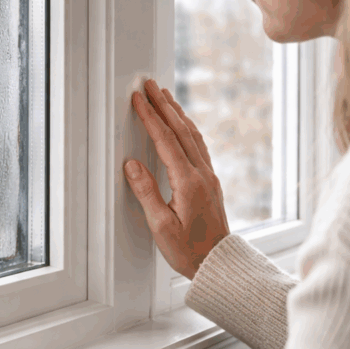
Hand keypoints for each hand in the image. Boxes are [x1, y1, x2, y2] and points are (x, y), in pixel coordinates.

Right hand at [124, 80, 230, 280]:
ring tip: (166, 96)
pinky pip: (198, 146)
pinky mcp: (210, 182)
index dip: (150, 117)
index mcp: (188, 183)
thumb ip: (146, 193)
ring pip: (193, 135)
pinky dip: (187, 128)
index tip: (138, 99)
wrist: (217, 263)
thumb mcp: (161, 226)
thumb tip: (131, 165)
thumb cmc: (188, 250)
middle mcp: (202, 175)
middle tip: (150, 85)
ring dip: (178, 113)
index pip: (166, 141)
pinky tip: (183, 125)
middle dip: (164, 105)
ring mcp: (209, 177)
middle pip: (181, 130)